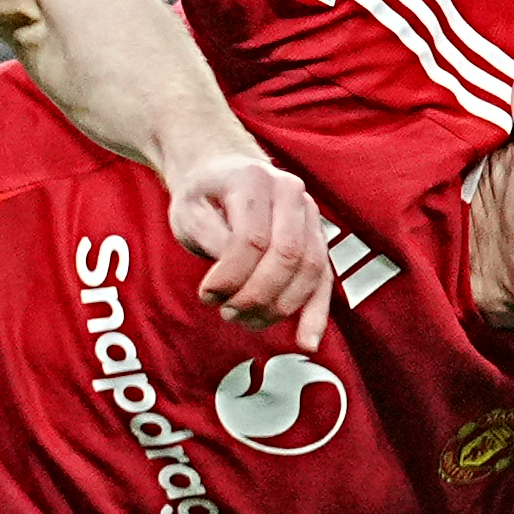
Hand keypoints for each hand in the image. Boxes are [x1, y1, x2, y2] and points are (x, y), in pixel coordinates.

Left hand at [166, 151, 333, 352]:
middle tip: (227, 312)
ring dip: (278, 307)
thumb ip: (209, 238)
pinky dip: (316, 314)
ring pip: (310, 270)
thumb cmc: (202, 195)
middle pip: (286, 256)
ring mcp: (309, 215)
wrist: (222, 171)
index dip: (230, 276)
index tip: (207, 294)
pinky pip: (324, 280)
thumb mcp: (188, 210)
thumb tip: (231, 277)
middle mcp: (290, 192)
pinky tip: (306, 342)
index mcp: (255, 179)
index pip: (251, 239)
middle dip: (256, 295)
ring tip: (245, 319)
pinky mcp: (317, 239)